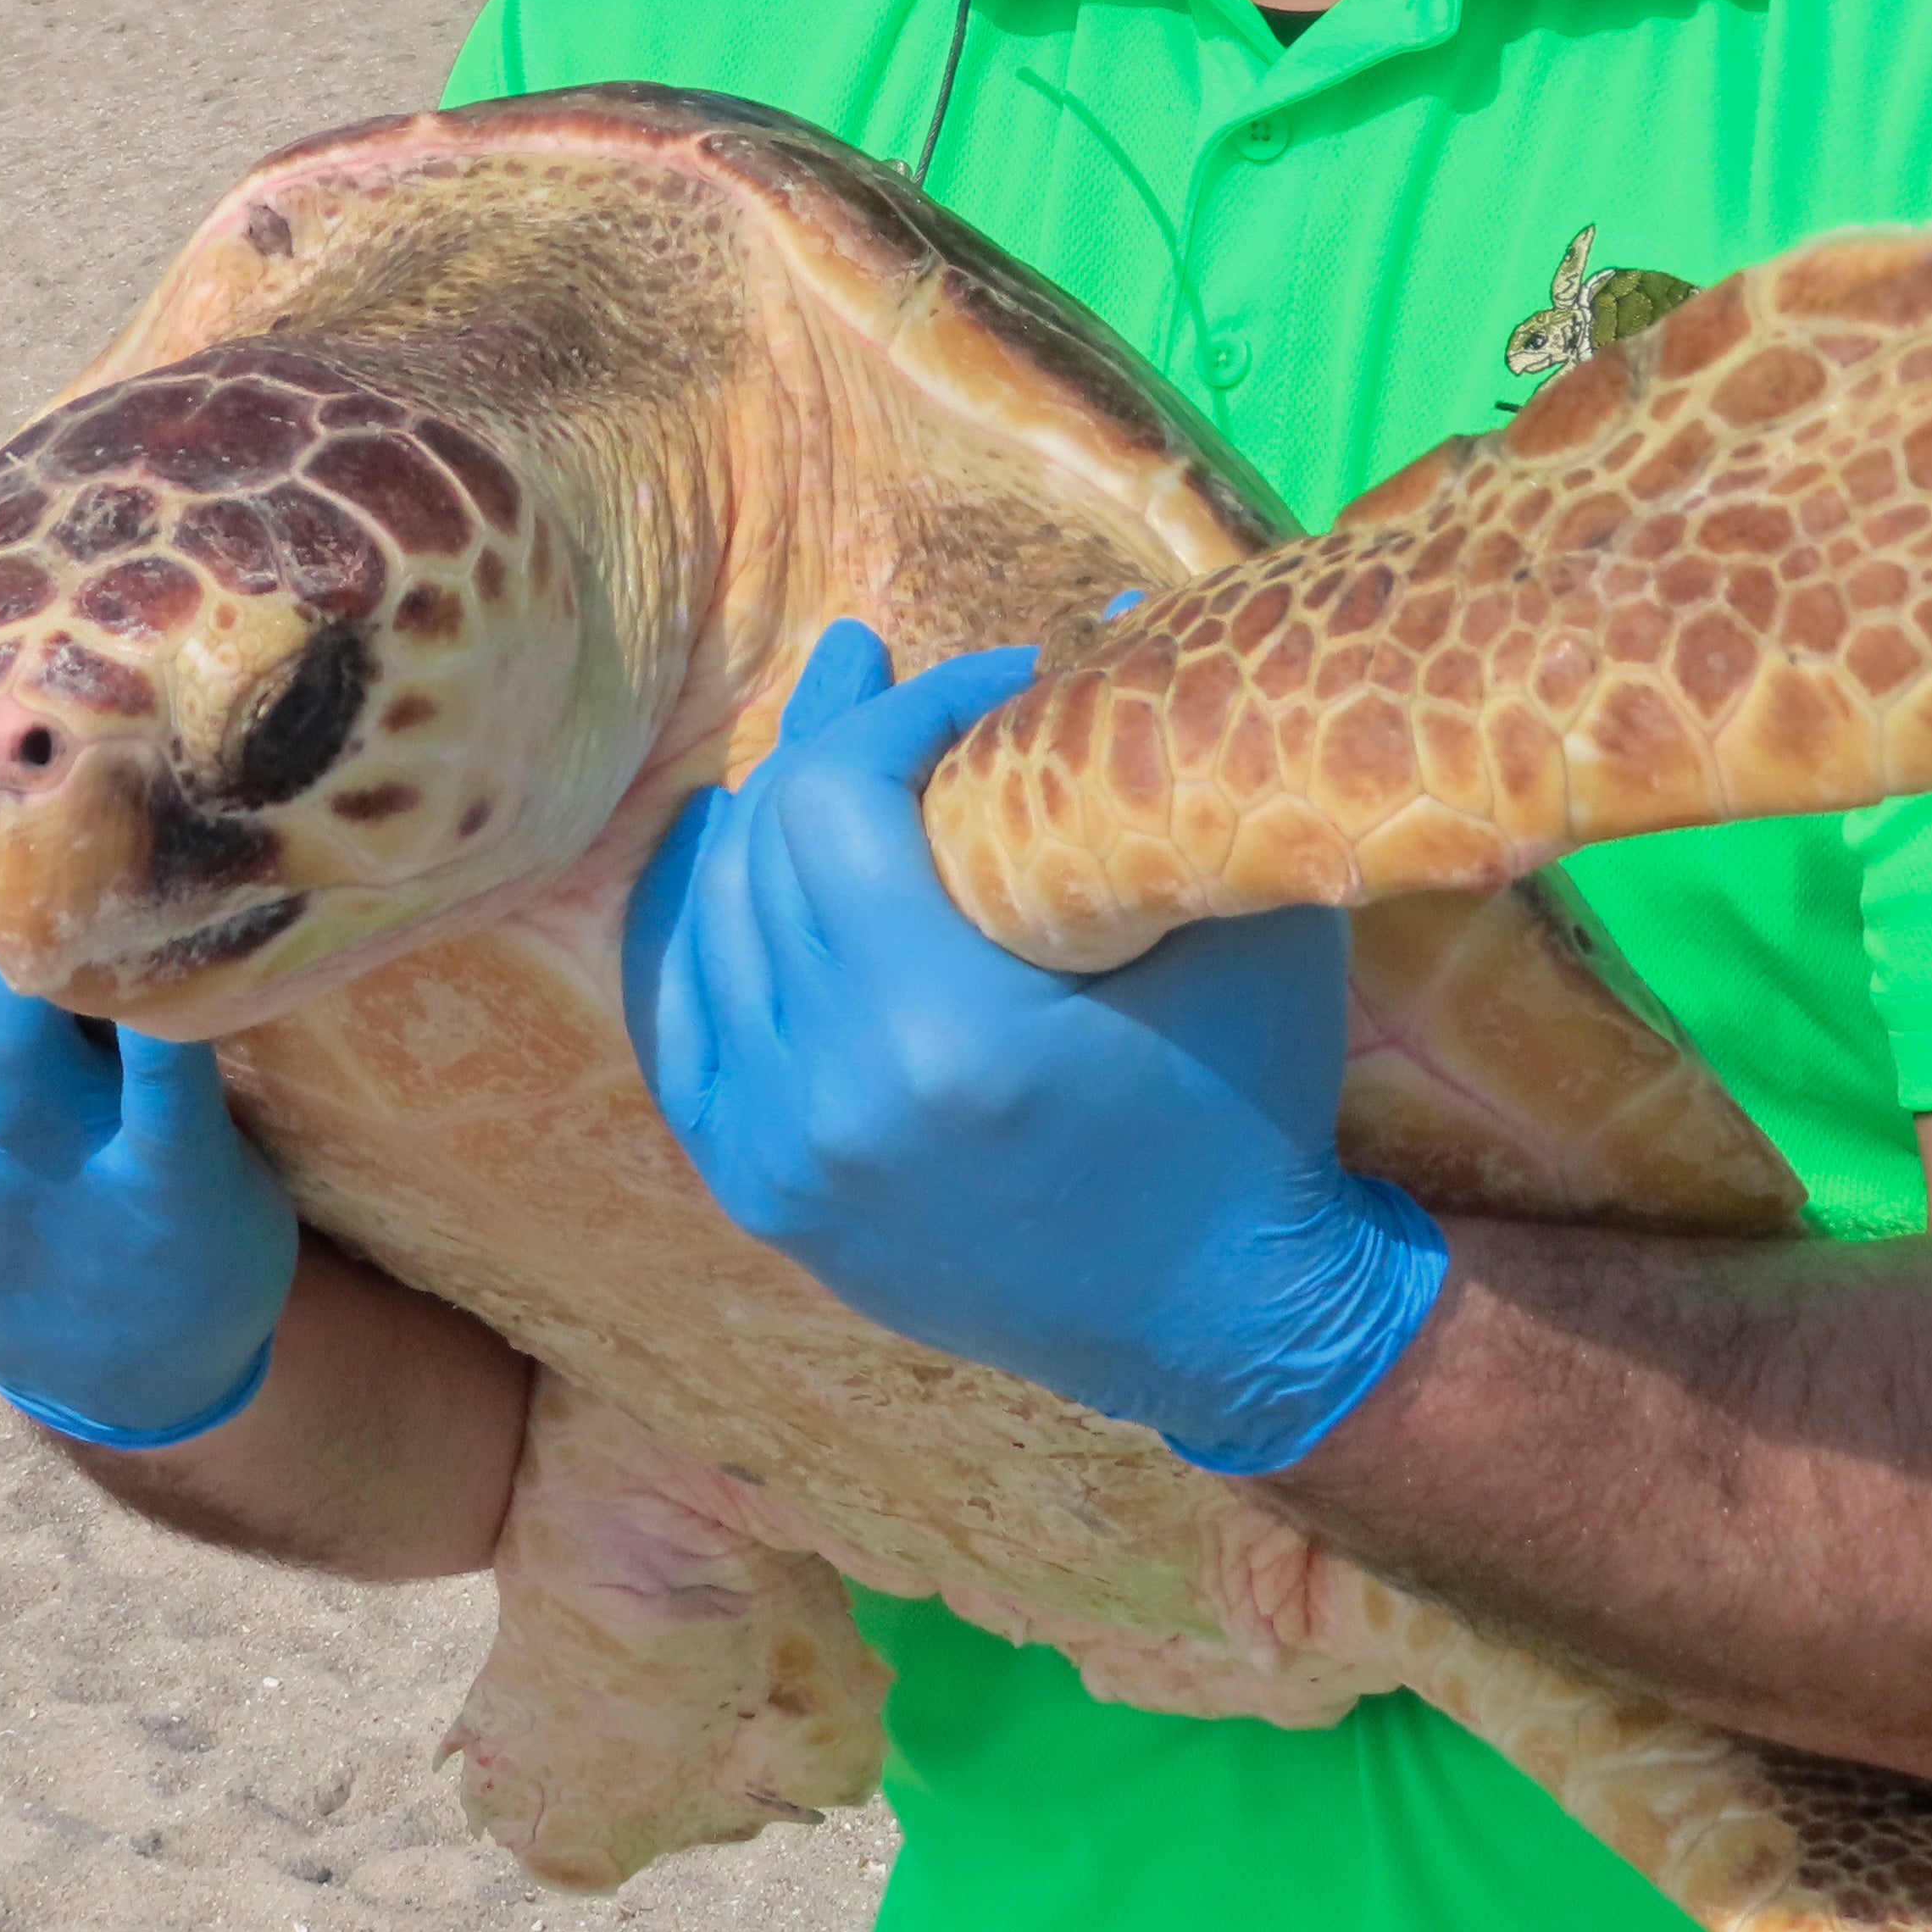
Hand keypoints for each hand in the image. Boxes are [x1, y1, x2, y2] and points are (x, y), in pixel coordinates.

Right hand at [0, 741, 297, 1445]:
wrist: (106, 1356)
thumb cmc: (1, 1166)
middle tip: (65, 710)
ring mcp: (32, 1165)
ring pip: (19, 998)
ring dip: (69, 883)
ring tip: (123, 777)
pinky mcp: (157, 1191)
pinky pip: (165, 1067)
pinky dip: (180, 981)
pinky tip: (209, 893)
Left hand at [625, 620, 1447, 1474]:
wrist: (1223, 1320)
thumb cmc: (1248, 1113)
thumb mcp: (1239, 936)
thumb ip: (1169, 780)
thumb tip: (1121, 610)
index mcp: (940, 1034)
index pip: (834, 801)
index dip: (902, 711)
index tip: (990, 681)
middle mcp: (830, 1101)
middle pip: (762, 850)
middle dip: (832, 742)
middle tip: (896, 683)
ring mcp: (778, 1160)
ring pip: (710, 927)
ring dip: (766, 823)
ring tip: (829, 748)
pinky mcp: (764, 1195)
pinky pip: (683, 1022)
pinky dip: (701, 928)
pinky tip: (730, 855)